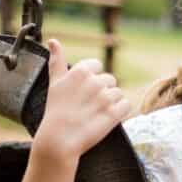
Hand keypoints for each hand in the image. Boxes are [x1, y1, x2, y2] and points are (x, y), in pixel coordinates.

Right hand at [34, 39, 131, 161]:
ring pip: (117, 93)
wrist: (59, 140)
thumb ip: (57, 61)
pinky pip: (127, 106)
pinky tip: (106, 118)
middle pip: (109, 80)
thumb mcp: (54, 83)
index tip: (83, 91)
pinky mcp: (115, 113)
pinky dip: (120, 112)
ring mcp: (106, 97)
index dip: (91, 79)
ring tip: (94, 113)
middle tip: (87, 105)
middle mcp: (95, 81)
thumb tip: (54, 41)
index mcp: (81, 71)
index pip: (97, 65)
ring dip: (110, 103)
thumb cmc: (56, 111)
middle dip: (101, 91)